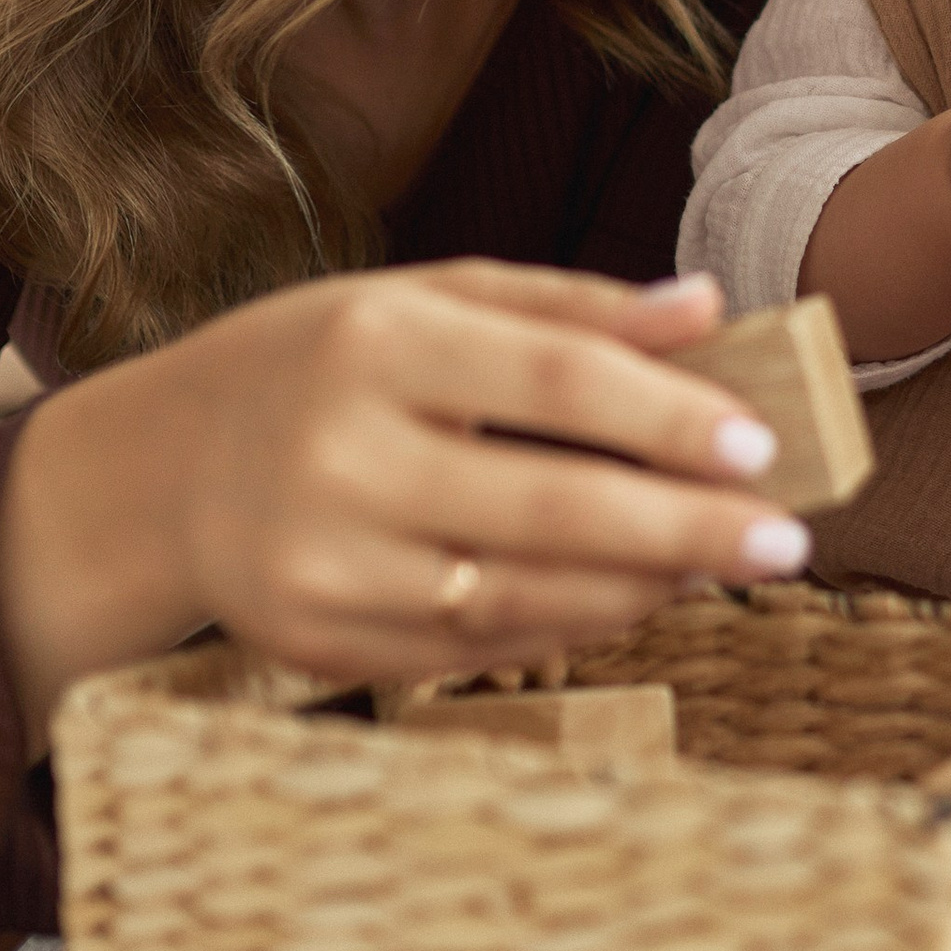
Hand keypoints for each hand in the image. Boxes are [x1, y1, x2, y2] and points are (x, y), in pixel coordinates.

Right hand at [0, 261, 813, 729]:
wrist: (163, 471)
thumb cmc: (326, 366)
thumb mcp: (429, 301)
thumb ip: (572, 308)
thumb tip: (711, 307)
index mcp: (376, 343)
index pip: (556, 379)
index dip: (670, 415)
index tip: (763, 446)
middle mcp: (342, 455)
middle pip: (553, 505)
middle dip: (687, 529)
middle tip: (787, 541)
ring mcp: (325, 564)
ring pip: (527, 596)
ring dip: (645, 587)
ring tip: (722, 563)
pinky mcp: (320, 644)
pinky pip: (482, 649)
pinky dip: (573, 625)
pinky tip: (635, 597)